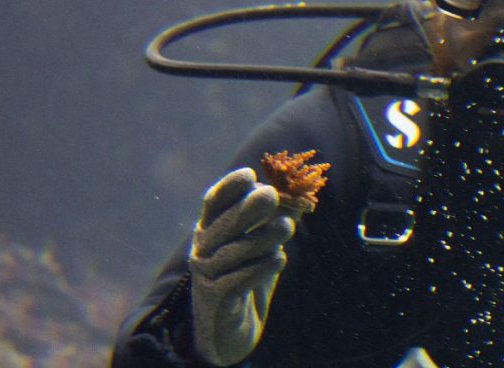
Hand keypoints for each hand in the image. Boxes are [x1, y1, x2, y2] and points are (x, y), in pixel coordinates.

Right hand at [189, 168, 296, 365]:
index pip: (214, 202)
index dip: (229, 187)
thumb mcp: (262, 244)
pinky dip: (259, 269)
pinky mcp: (216, 300)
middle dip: (247, 208)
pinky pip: (236, 281)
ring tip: (287, 227)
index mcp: (211, 228)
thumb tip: (299, 193)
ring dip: (262, 238)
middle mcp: (203, 248)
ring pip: (233, 252)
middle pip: (223, 224)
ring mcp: (206, 275)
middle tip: (271, 194)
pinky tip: (278, 260)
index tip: (250, 174)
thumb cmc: (246, 275)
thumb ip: (275, 218)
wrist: (229, 328)